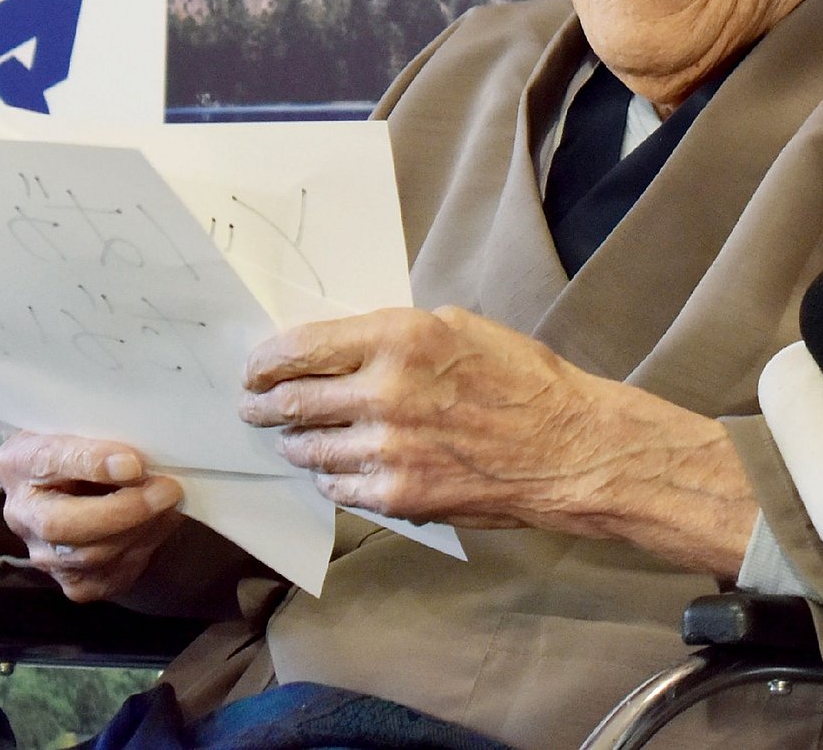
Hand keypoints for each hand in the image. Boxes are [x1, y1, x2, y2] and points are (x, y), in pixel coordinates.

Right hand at [0, 432, 183, 602]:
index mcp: (19, 461)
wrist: (80, 483)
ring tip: (171, 501)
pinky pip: (109, 575)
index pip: (50, 462)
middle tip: (168, 490)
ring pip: (90, 555)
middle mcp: (22, 514)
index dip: (91, 464)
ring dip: (140, 529)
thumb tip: (145, 456)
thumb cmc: (87, 445)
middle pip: (61, 525)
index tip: (133, 463)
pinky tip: (161, 522)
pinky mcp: (72, 582)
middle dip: (123, 510)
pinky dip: (143, 547)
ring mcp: (43, 554)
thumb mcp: (88, 426)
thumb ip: (106, 434)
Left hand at [240, 306, 756, 575]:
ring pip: (309, 450)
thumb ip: (394, 334)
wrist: (568, 447)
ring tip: (293, 440)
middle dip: (264, 406)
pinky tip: (337, 469)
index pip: (300, 347)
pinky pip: (339, 488)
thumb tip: (340, 344)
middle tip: (254, 408)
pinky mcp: (399, 495)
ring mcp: (388, 449)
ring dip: (295, 444)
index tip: (254, 368)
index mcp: (399, 336)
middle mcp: (384, 390)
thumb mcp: (459, 326)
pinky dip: (331, 478)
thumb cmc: (521, 379)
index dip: (265, 360)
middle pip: (291, 401)